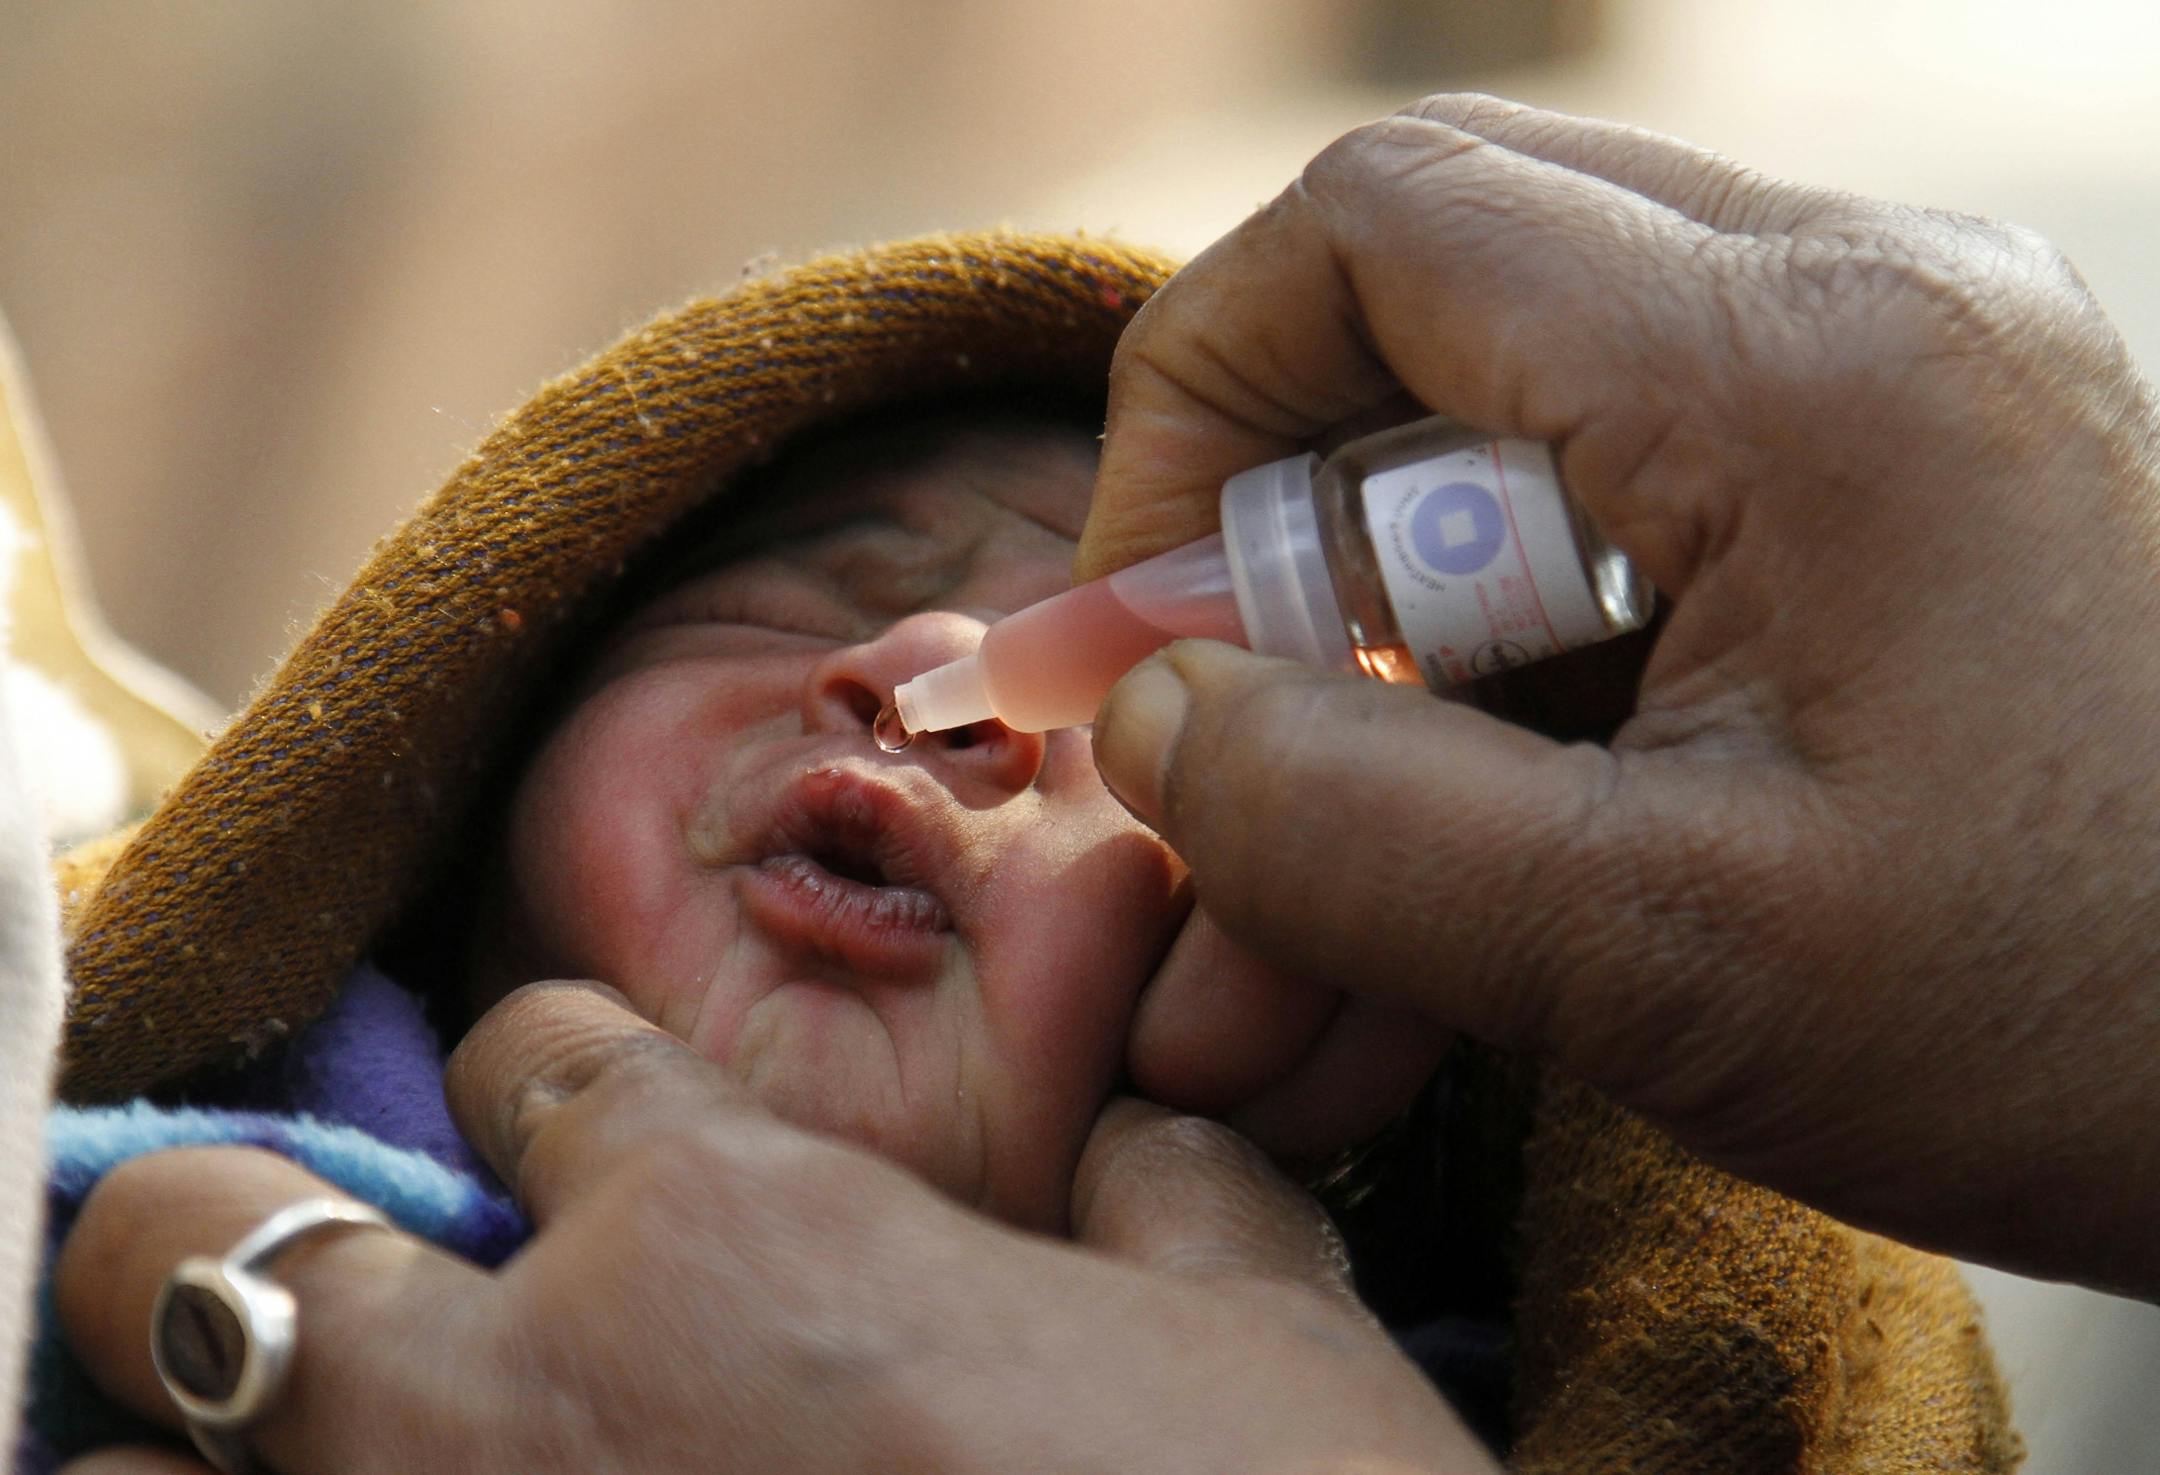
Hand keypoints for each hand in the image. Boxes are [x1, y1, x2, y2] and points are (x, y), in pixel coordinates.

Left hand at [56, 981, 1494, 1474]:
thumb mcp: (1271, 1342)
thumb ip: (1174, 1197)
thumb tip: (1147, 1145)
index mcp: (728, 1232)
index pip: (536, 1058)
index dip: (560, 1087)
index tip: (593, 1142)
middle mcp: (520, 1399)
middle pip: (204, 1232)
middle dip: (235, 1229)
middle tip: (341, 1290)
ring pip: (139, 1474)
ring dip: (215, 1451)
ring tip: (337, 1469)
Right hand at [1079, 94, 2159, 1295]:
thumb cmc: (2087, 1027)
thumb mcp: (1659, 961)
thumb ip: (1345, 831)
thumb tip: (1142, 726)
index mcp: (1801, 366)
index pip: (1374, 226)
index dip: (1197, 403)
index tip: (1151, 618)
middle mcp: (1864, 298)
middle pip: (1438, 277)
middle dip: (1292, 503)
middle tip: (1250, 714)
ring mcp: (1906, 364)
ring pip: (1527, 383)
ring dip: (1406, 592)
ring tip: (1384, 816)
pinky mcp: (1919, 459)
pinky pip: (1641, 468)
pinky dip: (1526, 622)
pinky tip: (1518, 799)